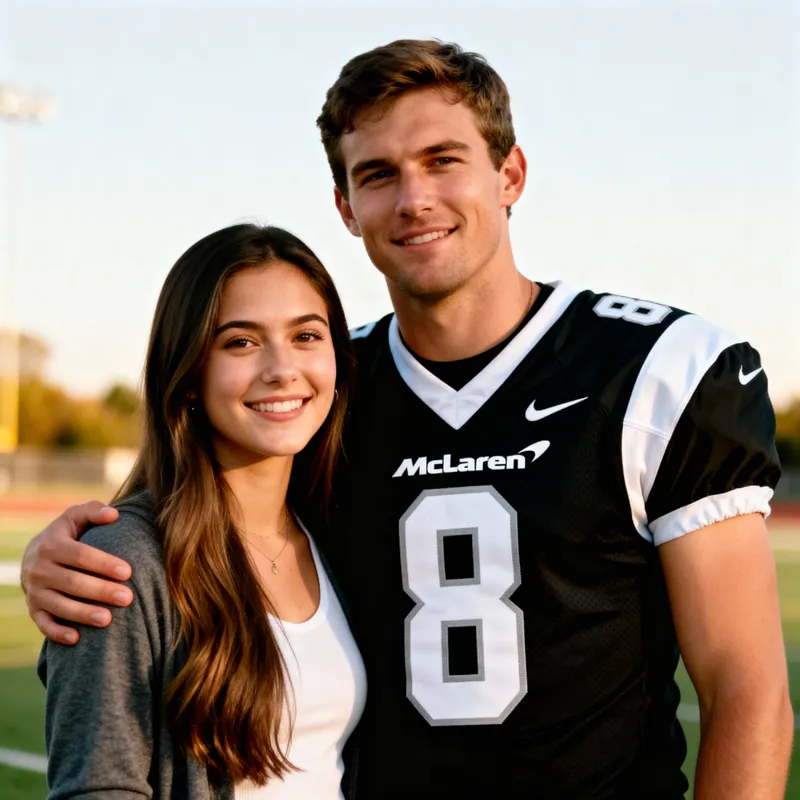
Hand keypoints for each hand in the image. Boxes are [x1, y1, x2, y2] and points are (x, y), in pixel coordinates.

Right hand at [21, 501, 132, 644]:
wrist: (34, 556)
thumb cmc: (66, 535)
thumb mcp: (75, 517)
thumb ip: (93, 511)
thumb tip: (114, 514)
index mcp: (51, 545)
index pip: (80, 556)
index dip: (103, 564)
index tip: (128, 572)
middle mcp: (39, 569)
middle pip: (73, 582)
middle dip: (101, 591)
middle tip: (128, 598)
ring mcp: (35, 591)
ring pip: (59, 605)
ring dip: (83, 614)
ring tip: (108, 620)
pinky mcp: (34, 610)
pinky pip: (44, 624)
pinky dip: (57, 633)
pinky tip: (77, 639)